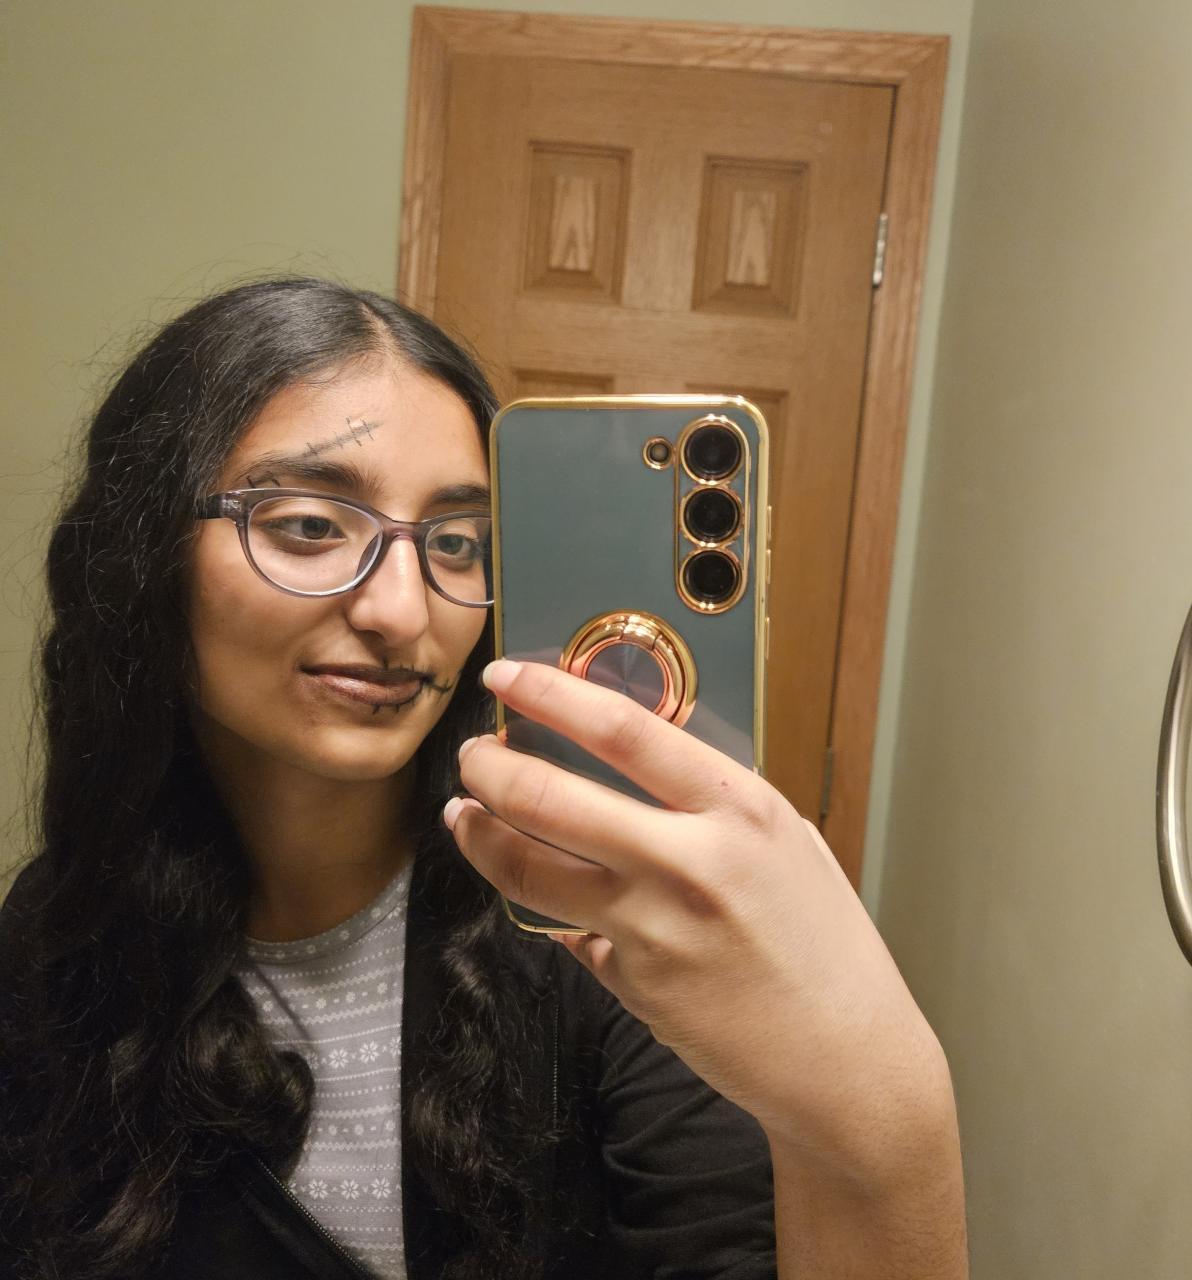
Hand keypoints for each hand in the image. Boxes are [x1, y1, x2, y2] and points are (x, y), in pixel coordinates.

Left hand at [445, 658, 956, 1191]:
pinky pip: (565, 930)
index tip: (508, 675)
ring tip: (465, 815)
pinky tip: (537, 892)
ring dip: (480, 836)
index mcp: (738, 809)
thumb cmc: (824, 942)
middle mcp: (689, 862)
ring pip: (528, 868)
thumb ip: (710, 802)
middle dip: (488, 767)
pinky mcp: (629, 981)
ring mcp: (652, 928)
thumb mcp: (786, 841)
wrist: (846, 1060)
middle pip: (549, 797)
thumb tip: (631, 763)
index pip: (622, 728)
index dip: (549, 694)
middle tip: (472, 754)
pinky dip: (543, 906)